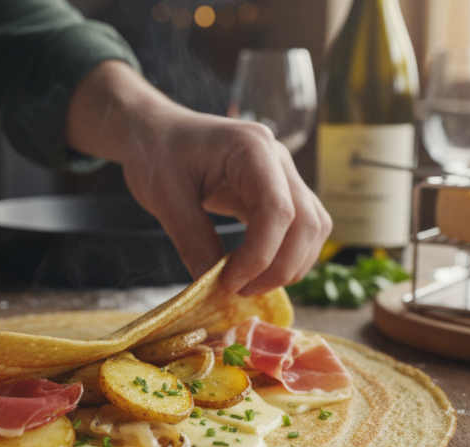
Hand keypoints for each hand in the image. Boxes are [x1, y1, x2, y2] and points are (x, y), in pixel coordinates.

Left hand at [67, 62, 330, 294]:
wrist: (155, 132)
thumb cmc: (156, 154)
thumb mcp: (164, 197)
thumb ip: (192, 240)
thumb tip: (213, 287)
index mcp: (251, 148)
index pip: (277, 209)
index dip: (260, 255)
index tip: (229, 283)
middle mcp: (278, 158)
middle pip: (306, 222)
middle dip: (280, 267)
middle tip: (239, 290)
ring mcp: (283, 174)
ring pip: (313, 228)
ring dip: (289, 265)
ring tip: (247, 285)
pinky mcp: (280, 192)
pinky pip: (301, 228)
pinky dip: (286, 256)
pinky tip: (255, 272)